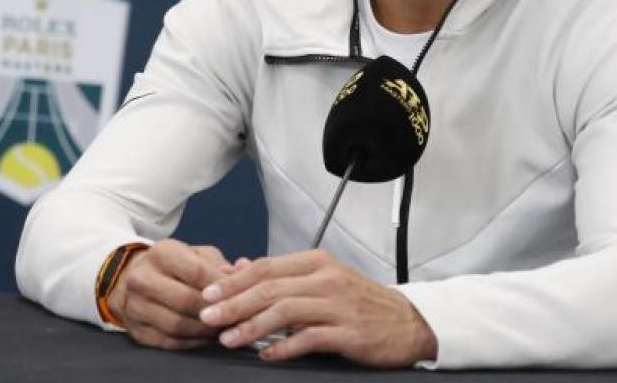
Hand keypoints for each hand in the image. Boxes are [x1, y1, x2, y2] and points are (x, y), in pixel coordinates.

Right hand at [108, 239, 239, 349]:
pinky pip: (170, 342)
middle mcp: (143, 279)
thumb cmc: (173, 266)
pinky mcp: (138, 331)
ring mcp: (136, 307)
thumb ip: (219, 265)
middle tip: (234, 316)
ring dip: (205, 330)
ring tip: (224, 328)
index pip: (196, 272)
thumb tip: (242, 274)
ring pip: (177, 325)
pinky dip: (193, 342)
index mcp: (161, 254)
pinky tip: (207, 337)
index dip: (221, 286)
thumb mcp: (195, 254)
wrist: (131, 280)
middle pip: (186, 301)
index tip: (239, 294)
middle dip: (214, 311)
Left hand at [198, 249, 436, 366]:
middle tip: (208, 317)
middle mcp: (327, 279)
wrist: (408, 322)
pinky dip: (283, 347)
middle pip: (270, 288)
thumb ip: (282, 275)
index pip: (266, 266)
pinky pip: (308, 338)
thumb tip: (238, 268)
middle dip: (234, 303)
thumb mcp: (323, 279)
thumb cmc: (361, 302)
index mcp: (318, 262)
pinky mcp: (348, 333)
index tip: (208, 294)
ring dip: (252, 326)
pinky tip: (266, 354)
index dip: (233, 281)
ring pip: (285, 311)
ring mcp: (338, 305)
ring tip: (229, 338)